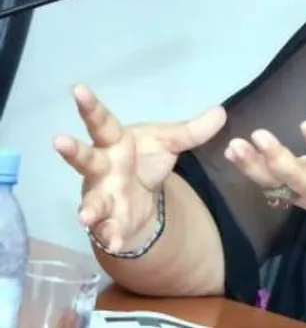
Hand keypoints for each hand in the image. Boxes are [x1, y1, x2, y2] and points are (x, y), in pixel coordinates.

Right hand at [54, 85, 225, 251]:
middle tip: (58, 140)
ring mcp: (102, 196)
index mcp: (115, 142)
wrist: (140, 195)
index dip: (90, 106)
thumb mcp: (170, 142)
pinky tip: (116, 242)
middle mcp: (102, 168)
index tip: (77, 89)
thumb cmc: (144, 158)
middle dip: (72, 151)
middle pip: (85, 158)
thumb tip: (221, 112)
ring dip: (88, 208)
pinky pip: (107, 230)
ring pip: (91, 201)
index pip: (101, 121)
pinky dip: (112, 236)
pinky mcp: (109, 221)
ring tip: (85, 216)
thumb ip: (193, 131)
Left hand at [225, 74, 305, 221]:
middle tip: (259, 136)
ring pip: (277, 185)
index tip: (305, 123)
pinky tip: (232, 150)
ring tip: (235, 146)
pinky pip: (269, 185)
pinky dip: (250, 169)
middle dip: (278, 161)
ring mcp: (305, 197)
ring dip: (254, 167)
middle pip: (300, 180)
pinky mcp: (293, 196)